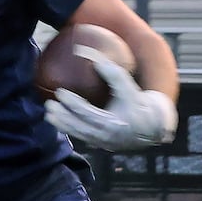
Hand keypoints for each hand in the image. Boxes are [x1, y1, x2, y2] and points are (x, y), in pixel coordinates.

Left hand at [44, 44, 177, 150]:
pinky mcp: (102, 145)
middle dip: (61, 117)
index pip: (87, 114)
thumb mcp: (129, 86)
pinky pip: (82, 137)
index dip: (72, 104)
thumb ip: (112, 72)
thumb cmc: (139, 102)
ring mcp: (104, 143)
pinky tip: (60, 119)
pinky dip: (70, 128)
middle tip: (48, 105)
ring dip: (62, 125)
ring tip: (48, 114)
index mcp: (114, 123)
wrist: (153, 126)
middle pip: (78, 128)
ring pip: (78, 135)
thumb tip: (90, 55)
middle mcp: (107, 137)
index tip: (60, 92)